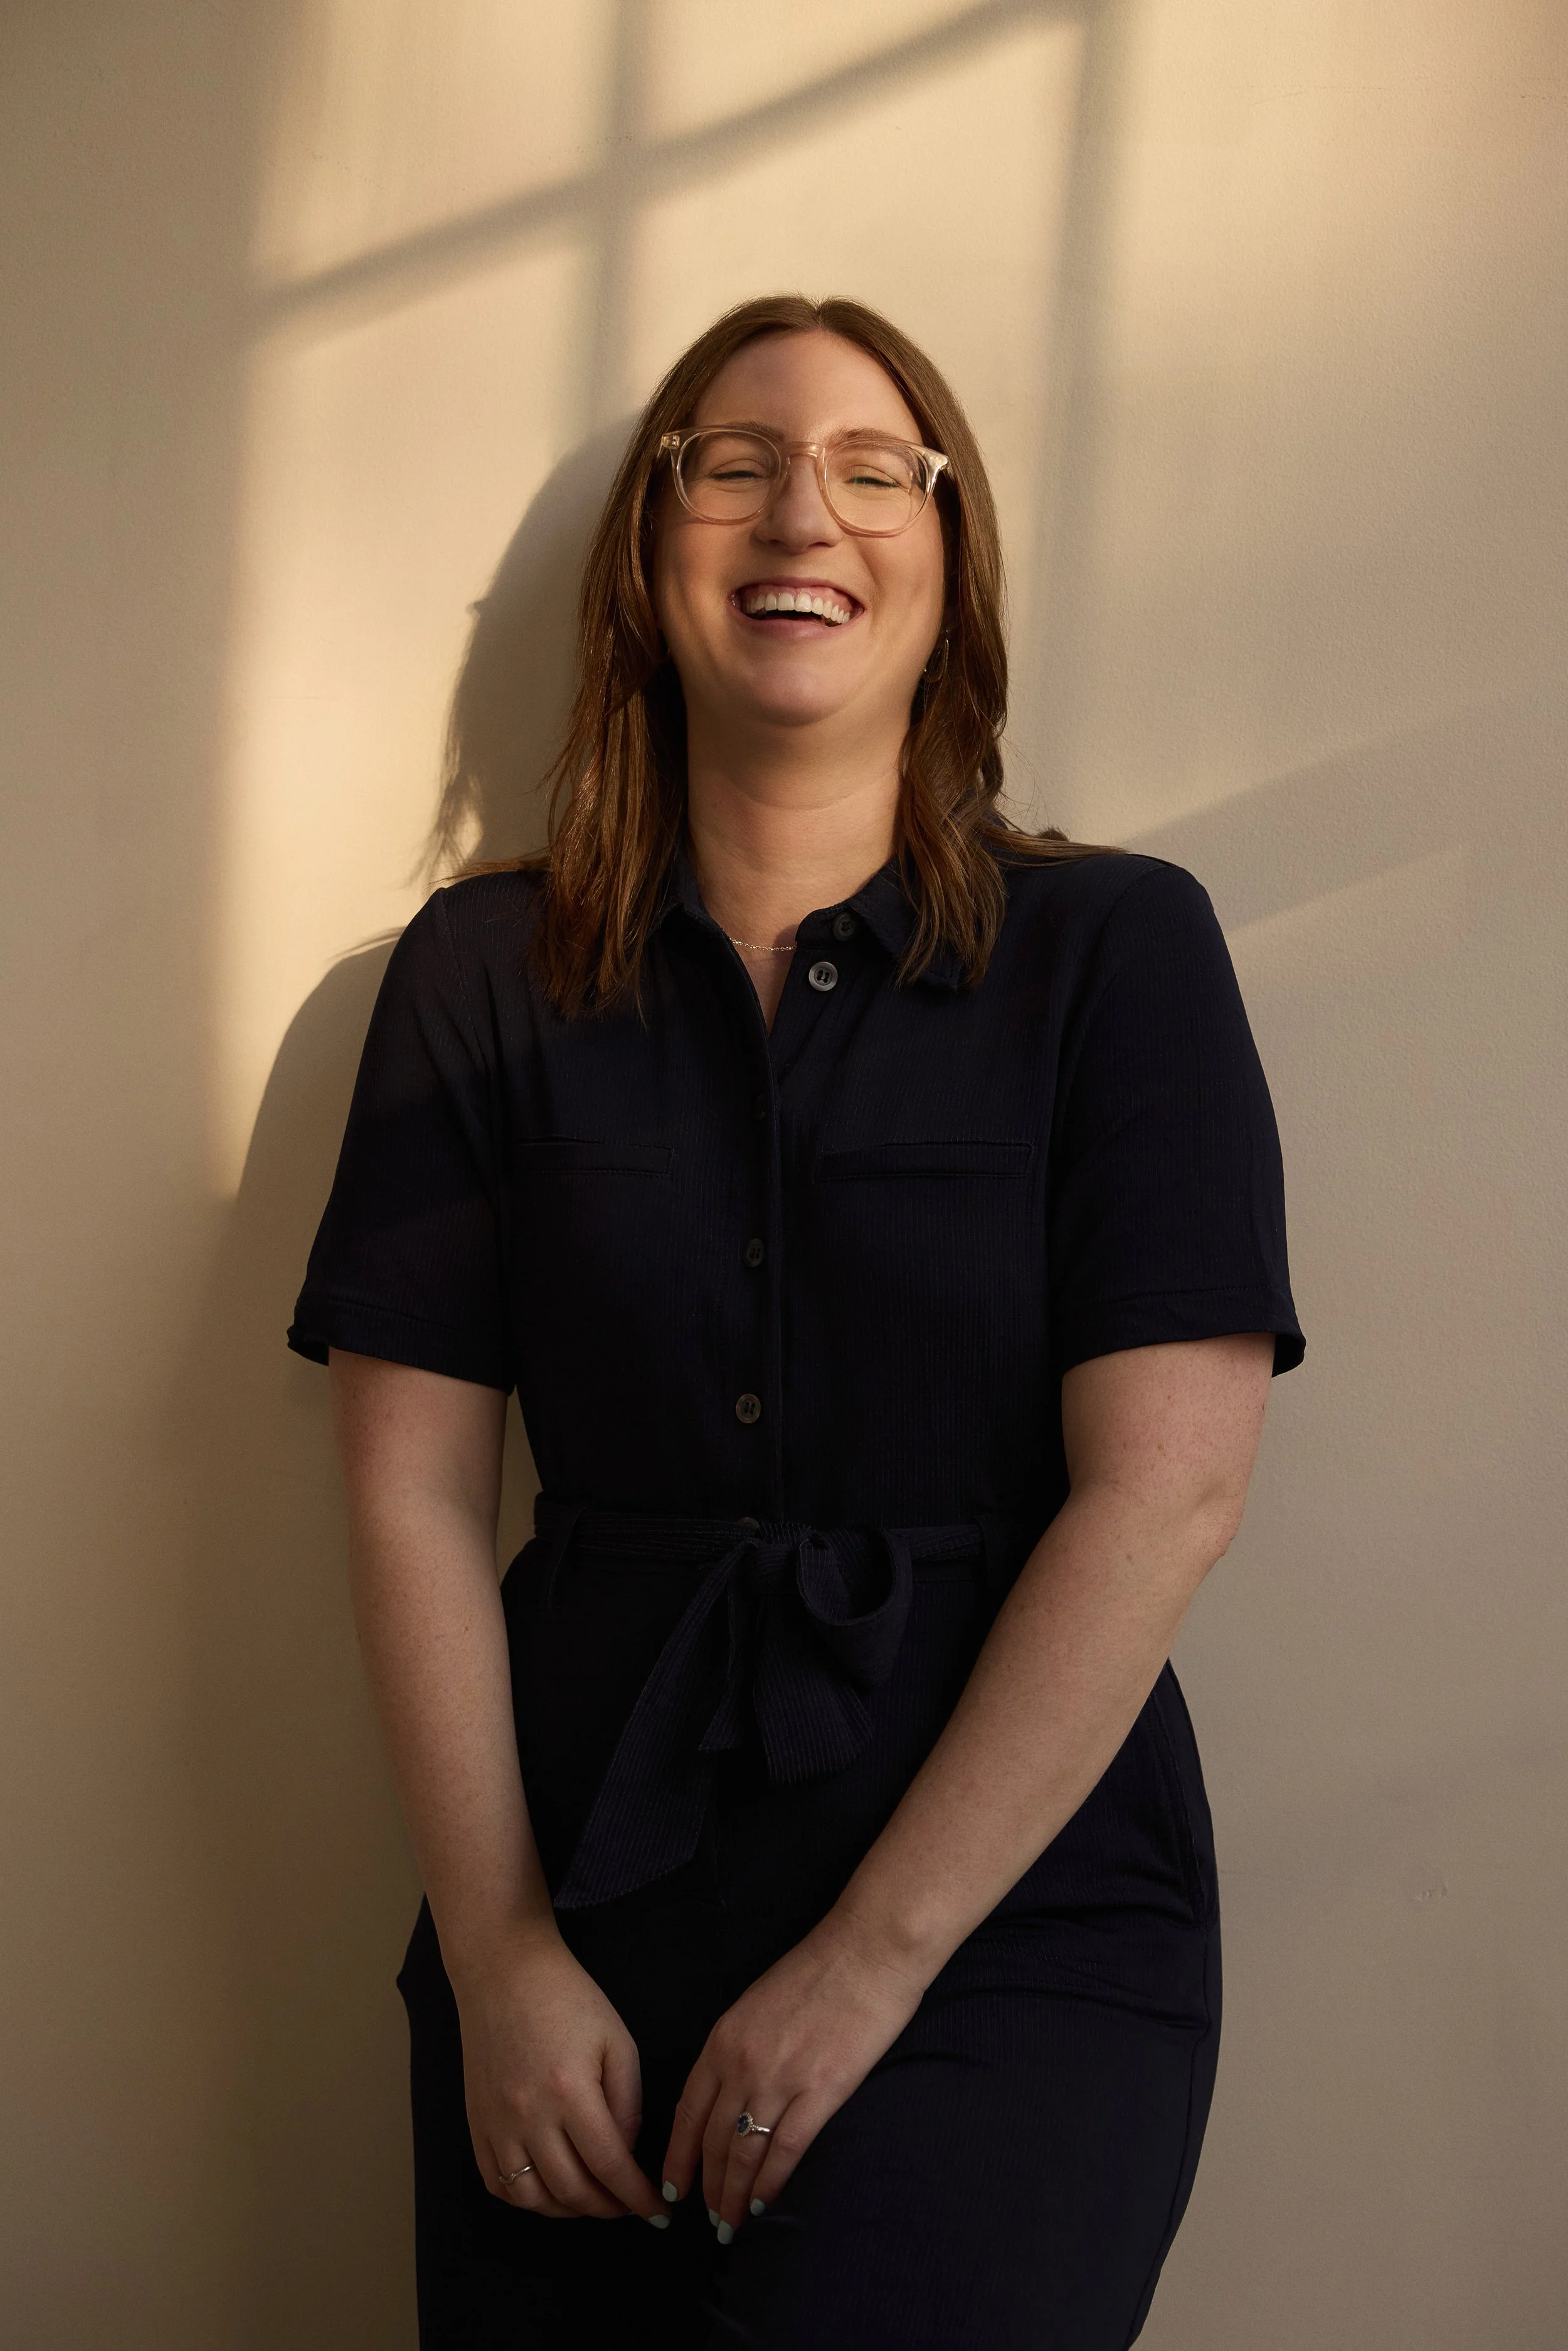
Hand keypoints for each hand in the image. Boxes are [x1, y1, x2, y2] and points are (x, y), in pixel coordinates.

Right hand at [448, 1926, 668, 2224]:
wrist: (504, 1972)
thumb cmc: (568, 1999)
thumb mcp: (616, 2041)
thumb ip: (628, 2103)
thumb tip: (625, 2154)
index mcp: (570, 2091)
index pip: (610, 2167)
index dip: (638, 2198)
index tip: (659, 2213)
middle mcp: (528, 2116)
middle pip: (572, 2192)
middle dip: (608, 2209)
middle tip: (628, 2206)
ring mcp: (496, 2124)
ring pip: (532, 2199)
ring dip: (568, 2211)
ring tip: (593, 2199)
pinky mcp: (476, 2123)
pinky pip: (497, 2183)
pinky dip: (527, 2199)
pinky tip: (550, 2189)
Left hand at [660, 1910, 927, 2239]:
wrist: (867, 1949)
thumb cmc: (818, 1970)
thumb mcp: (758, 2003)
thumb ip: (739, 2047)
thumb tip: (730, 2092)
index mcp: (724, 2038)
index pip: (688, 2110)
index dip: (678, 2155)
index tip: (672, 2187)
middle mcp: (743, 2063)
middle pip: (712, 2140)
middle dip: (707, 2186)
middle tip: (709, 2218)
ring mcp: (781, 2080)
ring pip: (744, 2154)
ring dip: (734, 2196)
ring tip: (731, 2225)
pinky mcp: (821, 2092)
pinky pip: (786, 2151)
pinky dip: (771, 2184)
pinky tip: (763, 2205)